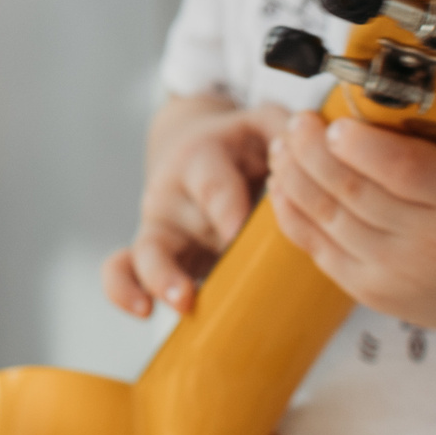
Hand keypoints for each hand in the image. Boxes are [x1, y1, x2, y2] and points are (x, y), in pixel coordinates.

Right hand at [106, 104, 291, 315]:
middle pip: (178, 221)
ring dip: (159, 277)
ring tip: (181, 302)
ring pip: (144, 251)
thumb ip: (287, 129)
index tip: (242, 233)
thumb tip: (315, 146)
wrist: (193, 145)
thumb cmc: (241, 143)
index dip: (228, 210)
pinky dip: (122, 289)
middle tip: (208, 273)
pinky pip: (120, 270)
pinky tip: (142, 311)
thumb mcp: (263, 123)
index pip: (214, 185)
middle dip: (200, 244)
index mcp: (202, 159)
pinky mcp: (150, 251)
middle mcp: (174, 193)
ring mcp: (159, 225)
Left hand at [266, 114, 435, 333]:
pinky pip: (317, 247)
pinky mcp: (371, 291)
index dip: (362, 146)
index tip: (336, 122)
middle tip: (298, 121)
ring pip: (328, 218)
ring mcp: (399, 273)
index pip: (407, 171)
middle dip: (313, 152)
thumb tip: (402, 75)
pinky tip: (283, 182)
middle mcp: (434, 244)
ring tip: (283, 145)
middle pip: (355, 192)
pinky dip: (291, 211)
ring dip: (295, 176)